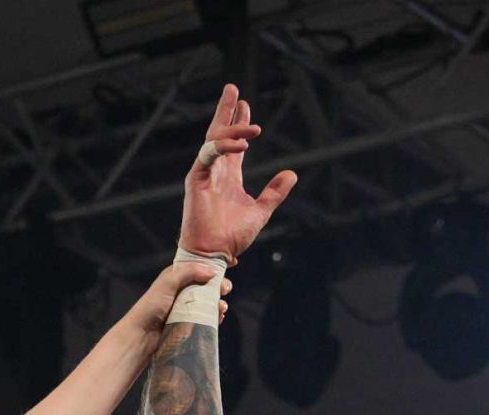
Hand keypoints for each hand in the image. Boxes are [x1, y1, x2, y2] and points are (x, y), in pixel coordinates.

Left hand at [131, 260, 233, 331]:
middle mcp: (183, 290)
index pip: (199, 267)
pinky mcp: (190, 322)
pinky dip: (215, 316)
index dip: (213, 267)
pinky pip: (207, 317)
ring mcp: (187, 306)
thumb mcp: (169, 281)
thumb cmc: (152, 306)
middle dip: (219, 286)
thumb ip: (190, 272)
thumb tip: (212, 271)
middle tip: (225, 289)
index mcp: (177, 276)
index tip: (227, 268)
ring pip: (210, 301)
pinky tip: (218, 317)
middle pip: (208, 284)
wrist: (143, 335)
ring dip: (219, 302)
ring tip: (221, 307)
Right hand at [178, 85, 296, 262]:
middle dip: (226, 110)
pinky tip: (243, 144)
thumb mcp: (261, 210)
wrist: (216, 252)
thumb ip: (274, 192)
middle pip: (219, 132)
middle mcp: (215, 170)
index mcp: (229, 175)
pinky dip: (225, 147)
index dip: (239, 123)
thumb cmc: (232, 236)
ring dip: (233, 128)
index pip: (234, 142)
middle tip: (233, 88)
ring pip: (215, 140)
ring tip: (251, 122)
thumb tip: (291, 173)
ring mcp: (205, 173)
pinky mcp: (196, 179)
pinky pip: (208, 154)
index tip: (245, 104)